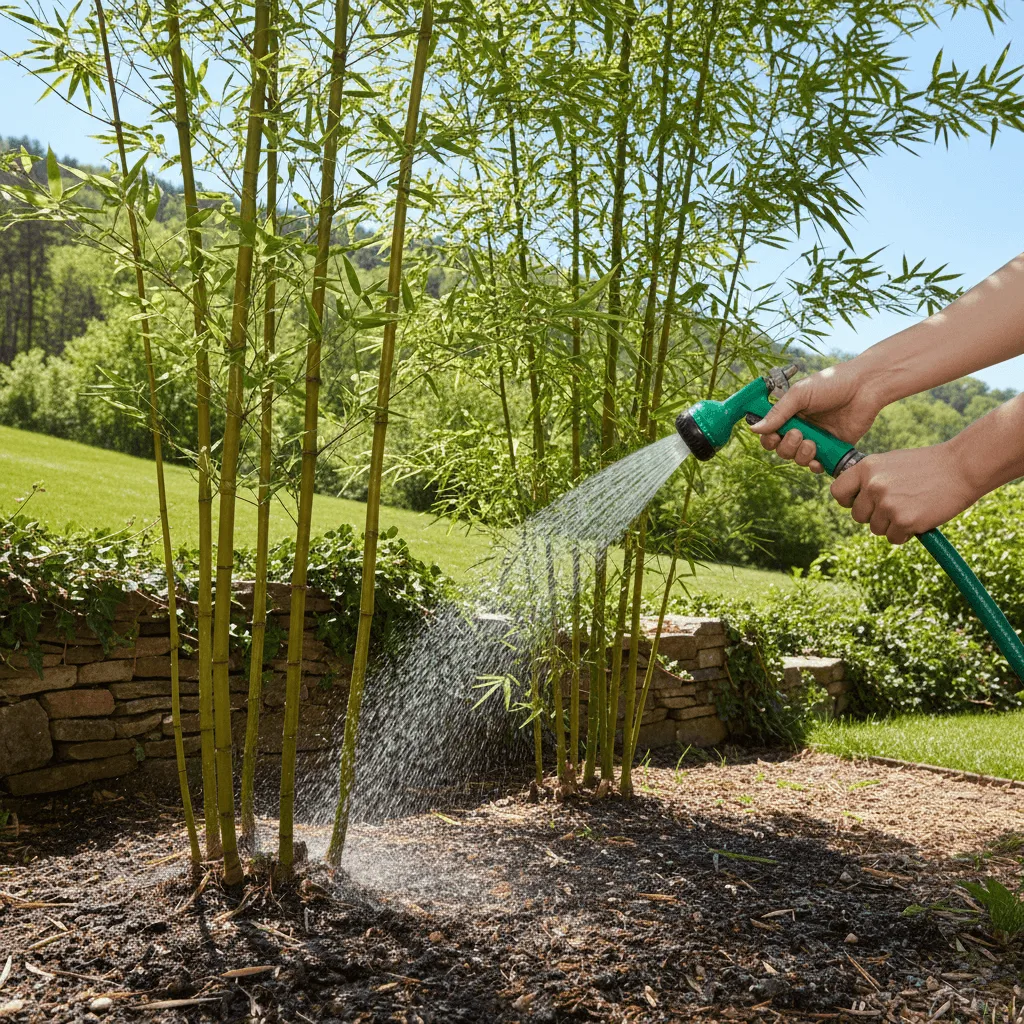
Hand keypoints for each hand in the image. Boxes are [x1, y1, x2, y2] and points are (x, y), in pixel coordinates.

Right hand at [749, 362, 883, 473]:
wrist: (866, 387)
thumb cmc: (832, 383)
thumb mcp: (800, 394)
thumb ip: (778, 413)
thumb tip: (753, 429)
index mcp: (789, 413)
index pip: (769, 432)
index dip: (768, 438)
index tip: (774, 434)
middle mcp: (800, 427)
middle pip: (781, 449)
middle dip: (786, 446)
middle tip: (799, 433)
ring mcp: (816, 439)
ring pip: (797, 459)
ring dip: (801, 455)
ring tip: (812, 442)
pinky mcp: (832, 448)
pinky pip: (817, 465)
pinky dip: (815, 465)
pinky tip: (818, 459)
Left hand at [830, 444, 978, 543]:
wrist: (961, 468)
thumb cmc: (926, 465)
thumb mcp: (890, 462)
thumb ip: (869, 477)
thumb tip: (850, 495)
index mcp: (866, 468)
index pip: (837, 492)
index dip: (848, 501)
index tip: (861, 501)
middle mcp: (873, 485)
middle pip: (857, 516)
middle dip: (874, 515)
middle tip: (896, 505)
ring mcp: (887, 504)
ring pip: (875, 529)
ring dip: (891, 525)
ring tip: (911, 507)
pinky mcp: (904, 520)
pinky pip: (893, 538)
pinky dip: (905, 534)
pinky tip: (919, 517)